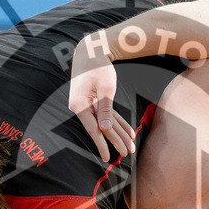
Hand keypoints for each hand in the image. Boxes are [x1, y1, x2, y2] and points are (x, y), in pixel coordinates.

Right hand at [69, 36, 135, 161]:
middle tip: (127, 154)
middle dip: (115, 141)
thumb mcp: (105, 87)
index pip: (93, 129)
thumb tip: (105, 130)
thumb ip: (105, 109)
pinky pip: (106, 115)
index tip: (108, 157)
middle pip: (100, 128)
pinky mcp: (92, 101)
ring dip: (118, 134)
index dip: (102, 144)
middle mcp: (80, 107)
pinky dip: (117, 123)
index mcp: (79, 104)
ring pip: (105, 123)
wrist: (90, 50)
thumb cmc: (97, 66)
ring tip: (129, 147)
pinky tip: (128, 133)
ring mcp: (85, 104)